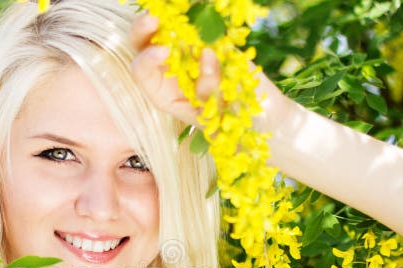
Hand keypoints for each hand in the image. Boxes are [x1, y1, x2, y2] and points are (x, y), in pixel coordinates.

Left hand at [129, 13, 289, 132]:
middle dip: (142, 29)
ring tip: (175, 6)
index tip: (163, 50)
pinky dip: (191, 10)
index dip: (147, 60)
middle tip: (154, 18)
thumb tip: (206, 54)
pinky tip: (194, 6)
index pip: (143, 73)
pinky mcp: (204, 37)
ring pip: (162, 27)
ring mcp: (184, 50)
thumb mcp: (219, 112)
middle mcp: (167, 69)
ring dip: (165, 14)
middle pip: (142, 45)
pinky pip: (192, 20)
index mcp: (162, 92)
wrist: (260, 116)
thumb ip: (209, 88)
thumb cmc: (233, 121)